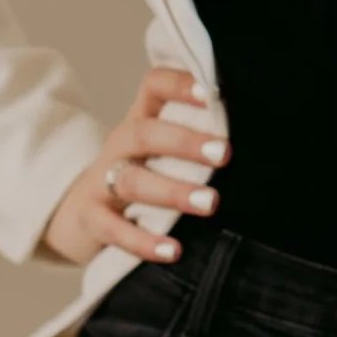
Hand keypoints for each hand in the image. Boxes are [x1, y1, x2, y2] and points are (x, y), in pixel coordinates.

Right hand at [39, 66, 228, 265]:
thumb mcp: (158, 152)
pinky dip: (143, 241)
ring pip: (132, 181)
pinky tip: (173, 251)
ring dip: (172, 191)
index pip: (155, 87)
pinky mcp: (90, 219)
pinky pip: (113, 230)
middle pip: (144, 134)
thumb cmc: (138, 177)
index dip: (180, 84)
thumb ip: (195, 139)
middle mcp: (119, 147)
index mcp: (140, 121)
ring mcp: (101, 182)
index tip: (213, 93)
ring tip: (210, 203)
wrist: (76, 214)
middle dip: (184, 142)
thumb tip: (259, 138)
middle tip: (223, 154)